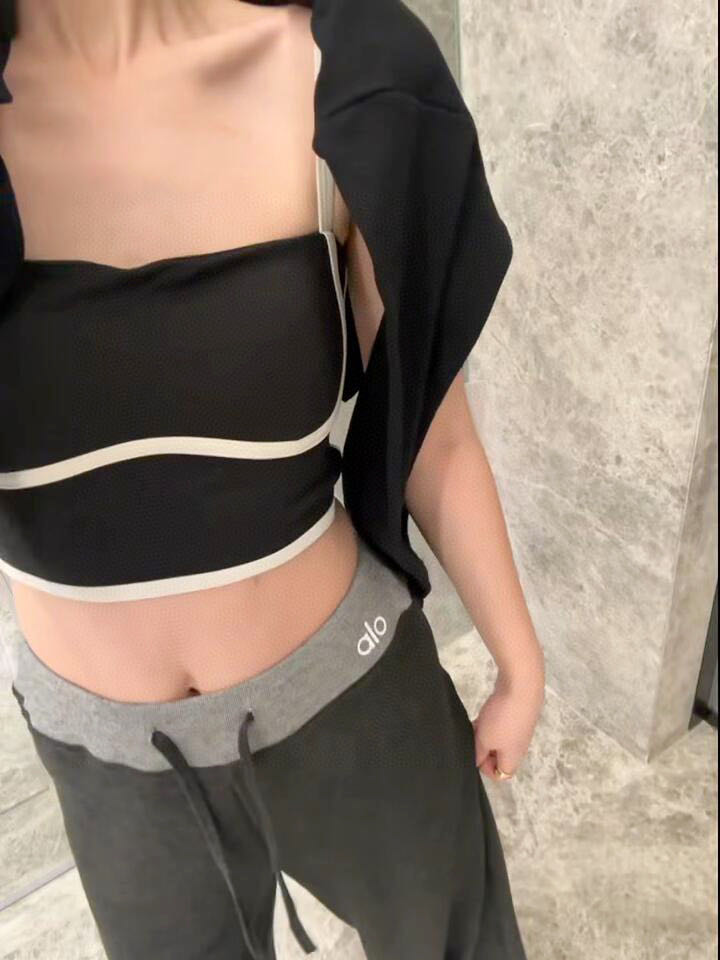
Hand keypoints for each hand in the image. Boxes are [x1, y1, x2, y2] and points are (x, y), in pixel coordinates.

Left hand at [471, 665, 544, 779]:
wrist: (521, 686)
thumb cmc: (503, 718)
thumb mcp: (484, 740)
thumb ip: (479, 753)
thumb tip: (477, 762)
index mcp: (513, 757)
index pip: (502, 774)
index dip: (486, 769)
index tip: (475, 754)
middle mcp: (519, 745)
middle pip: (500, 755)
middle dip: (483, 748)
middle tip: (471, 737)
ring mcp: (519, 728)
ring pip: (498, 738)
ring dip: (485, 733)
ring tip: (474, 724)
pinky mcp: (517, 713)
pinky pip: (501, 724)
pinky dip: (491, 721)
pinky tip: (482, 713)